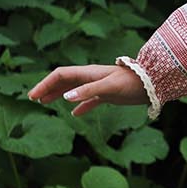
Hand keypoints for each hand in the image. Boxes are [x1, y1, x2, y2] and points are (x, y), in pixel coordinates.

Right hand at [28, 64, 147, 117]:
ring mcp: (99, 86)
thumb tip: (66, 97)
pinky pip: (90, 99)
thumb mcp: (109, 87)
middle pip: (64, 82)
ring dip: (59, 95)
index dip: (45, 84)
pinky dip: (81, 106)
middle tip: (33, 99)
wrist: (153, 83)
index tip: (34, 96)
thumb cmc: (132, 82)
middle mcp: (91, 78)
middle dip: (48, 88)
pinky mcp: (108, 94)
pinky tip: (76, 114)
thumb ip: (88, 91)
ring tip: (46, 103)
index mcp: (88, 73)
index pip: (60, 75)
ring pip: (74, 90)